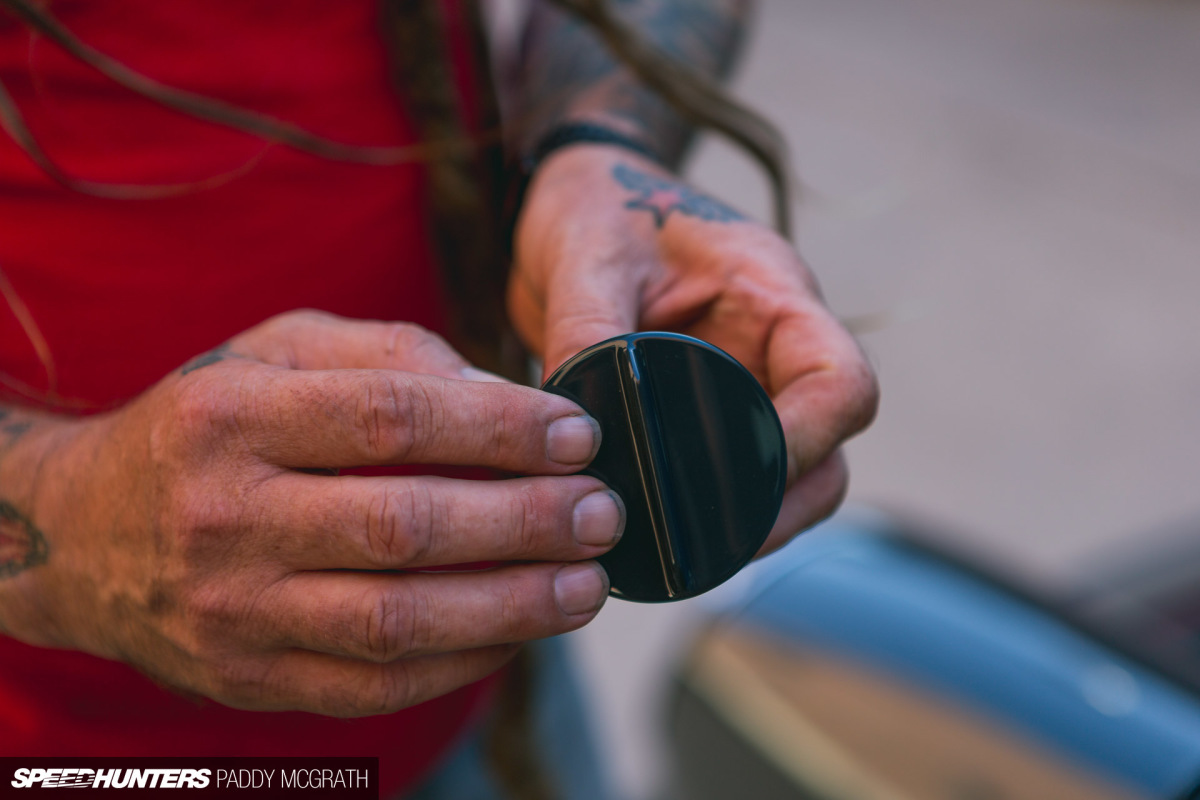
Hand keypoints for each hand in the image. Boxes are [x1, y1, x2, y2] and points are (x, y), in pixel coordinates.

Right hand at [0, 311, 621, 715]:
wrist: (80, 535)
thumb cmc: (206, 426)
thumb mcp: (274, 352)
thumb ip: (387, 355)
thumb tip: (505, 396)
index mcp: (231, 416)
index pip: (389, 418)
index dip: (499, 428)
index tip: (577, 435)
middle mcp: (224, 517)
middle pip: (402, 526)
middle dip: (524, 522)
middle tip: (601, 513)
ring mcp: (233, 611)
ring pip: (396, 621)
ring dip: (512, 606)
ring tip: (588, 585)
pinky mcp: (249, 678)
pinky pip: (375, 686)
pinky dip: (462, 663)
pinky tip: (521, 633)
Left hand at [509, 147, 877, 552]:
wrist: (570, 203)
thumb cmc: (593, 208)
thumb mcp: (586, 259)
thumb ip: (589, 334)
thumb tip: (584, 433)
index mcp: (773, 296)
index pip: (841, 384)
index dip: (807, 445)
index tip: (742, 482)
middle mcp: (774, 349)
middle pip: (827, 453)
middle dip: (780, 508)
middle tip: (707, 548)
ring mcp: (746, 385)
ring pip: (788, 480)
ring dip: (750, 524)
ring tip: (684, 557)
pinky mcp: (708, 415)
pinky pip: (733, 478)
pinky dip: (712, 515)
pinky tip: (662, 540)